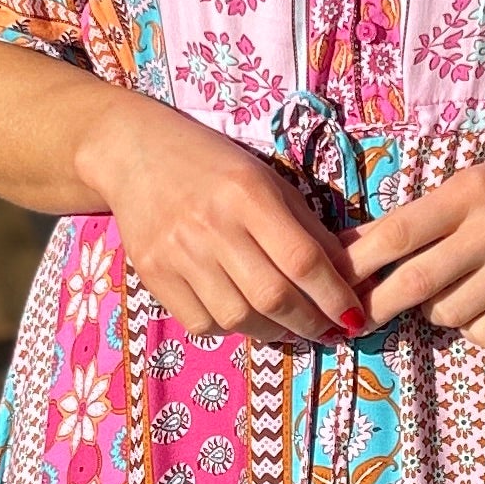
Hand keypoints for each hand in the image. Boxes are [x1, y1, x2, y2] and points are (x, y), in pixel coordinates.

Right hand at [77, 88, 364, 347]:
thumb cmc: (211, 163)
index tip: (352, 315)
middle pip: (273, 296)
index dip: (334, 295)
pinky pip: (202, 323)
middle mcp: (212, 226)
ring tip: (287, 325)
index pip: (302, 259)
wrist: (132, 152)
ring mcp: (177, 253)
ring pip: (238, 318)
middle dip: (309, 323)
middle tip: (326, 329)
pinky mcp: (152, 274)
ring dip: (273, 331)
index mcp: (248, 193)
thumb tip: (345, 275)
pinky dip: (231, 328)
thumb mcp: (265, 179)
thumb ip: (304, 226)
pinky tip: (242, 314)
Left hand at [349, 126, 484, 345]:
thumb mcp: (478, 181)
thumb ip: (429, 215)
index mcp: (467, 192)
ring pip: (448, 313)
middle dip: (376, 305)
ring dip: (436, 312)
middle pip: (413, 283)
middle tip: (357, 318)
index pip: (395, 234)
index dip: (355, 264)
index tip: (331, 281)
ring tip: (453, 291)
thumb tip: (366, 252)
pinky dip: (474, 328)